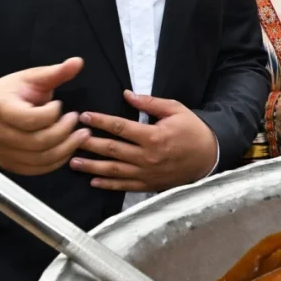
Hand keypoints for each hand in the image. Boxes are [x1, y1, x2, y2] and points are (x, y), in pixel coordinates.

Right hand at [0, 57, 90, 175]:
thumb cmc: (10, 93)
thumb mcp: (30, 78)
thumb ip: (54, 73)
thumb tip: (78, 62)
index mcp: (1, 108)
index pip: (31, 119)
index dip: (53, 113)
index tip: (60, 105)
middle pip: (38, 142)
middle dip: (65, 132)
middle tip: (76, 120)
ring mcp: (2, 152)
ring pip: (40, 159)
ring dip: (67, 148)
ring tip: (81, 135)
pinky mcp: (9, 164)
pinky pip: (37, 170)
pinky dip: (57, 161)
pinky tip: (68, 148)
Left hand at [69, 90, 220, 192]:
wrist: (209, 156)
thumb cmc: (192, 130)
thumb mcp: (176, 110)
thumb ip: (150, 103)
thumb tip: (127, 94)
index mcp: (153, 136)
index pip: (120, 127)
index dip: (100, 121)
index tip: (84, 116)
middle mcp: (147, 156)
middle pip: (111, 150)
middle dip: (89, 144)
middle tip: (71, 139)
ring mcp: (147, 173)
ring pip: (113, 170)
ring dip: (92, 167)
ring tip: (73, 162)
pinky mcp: (149, 184)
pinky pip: (125, 186)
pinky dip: (108, 185)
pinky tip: (94, 182)